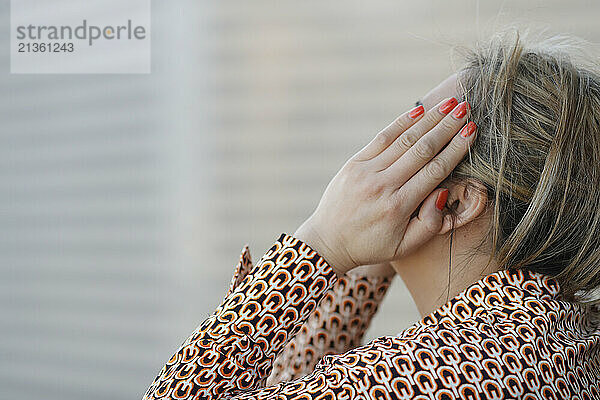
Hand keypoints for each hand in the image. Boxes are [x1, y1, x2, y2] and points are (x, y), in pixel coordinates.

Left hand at [294, 98, 475, 275]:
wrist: (328, 239)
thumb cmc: (371, 245)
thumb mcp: (404, 247)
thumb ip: (430, 224)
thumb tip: (444, 192)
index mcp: (398, 207)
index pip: (434, 171)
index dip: (456, 149)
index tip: (472, 130)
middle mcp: (382, 185)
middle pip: (422, 149)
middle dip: (447, 127)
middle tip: (467, 109)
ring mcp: (366, 171)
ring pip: (403, 139)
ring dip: (429, 119)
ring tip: (449, 104)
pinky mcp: (354, 163)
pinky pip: (382, 138)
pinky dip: (401, 123)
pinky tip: (419, 111)